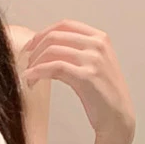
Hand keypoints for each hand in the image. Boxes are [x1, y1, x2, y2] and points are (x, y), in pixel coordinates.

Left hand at [22, 19, 134, 142]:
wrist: (117, 118)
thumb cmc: (103, 96)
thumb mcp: (94, 66)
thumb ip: (77, 54)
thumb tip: (48, 51)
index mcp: (99, 38)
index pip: (64, 25)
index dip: (42, 33)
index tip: (30, 47)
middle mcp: (97, 44)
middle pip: (55, 36)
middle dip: (35, 48)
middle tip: (26, 64)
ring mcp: (93, 59)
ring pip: (52, 50)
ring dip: (34, 63)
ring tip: (28, 77)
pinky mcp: (86, 76)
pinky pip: (54, 68)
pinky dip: (37, 72)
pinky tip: (30, 80)